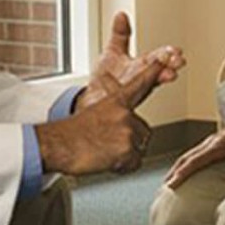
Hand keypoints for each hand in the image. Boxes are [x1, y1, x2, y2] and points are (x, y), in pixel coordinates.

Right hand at [35, 65, 155, 176]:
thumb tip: (125, 124)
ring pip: (139, 148)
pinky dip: (123, 167)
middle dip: (130, 141)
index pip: (140, 84)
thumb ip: (114, 115)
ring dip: (126, 154)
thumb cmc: (71, 133)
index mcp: (116, 101)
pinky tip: (106, 161)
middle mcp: (125, 113)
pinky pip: (135, 163)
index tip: (166, 58)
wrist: (58, 146)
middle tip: (108, 145)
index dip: (154, 72)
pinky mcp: (127, 149)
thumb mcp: (95, 113)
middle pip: (143, 131)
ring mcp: (127, 131)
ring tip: (105, 152)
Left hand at [78, 12, 184, 111]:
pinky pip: (130, 99)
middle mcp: (141, 80)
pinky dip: (135, 93)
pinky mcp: (123, 104)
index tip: (177, 50)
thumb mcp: (113, 52)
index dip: (168, 54)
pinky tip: (141, 87)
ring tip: (170, 74)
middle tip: (178, 61)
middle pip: (158, 71)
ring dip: (160, 79)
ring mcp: (133, 93)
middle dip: (170, 65)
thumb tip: (121, 15)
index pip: (157, 58)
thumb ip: (119, 35)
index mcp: (141, 67)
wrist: (92, 100)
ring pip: (149, 85)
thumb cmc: (105, 79)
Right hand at [163, 109, 224, 189]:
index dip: (182, 173)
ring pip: (190, 153)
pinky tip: (186, 167)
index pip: (196, 161)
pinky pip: (196, 150)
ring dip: (179, 165)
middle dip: (175, 170)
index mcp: (220, 145)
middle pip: (188, 156)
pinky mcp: (216, 140)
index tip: (171, 183)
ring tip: (171, 178)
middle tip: (165, 185)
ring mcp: (213, 139)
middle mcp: (213, 141)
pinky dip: (187, 160)